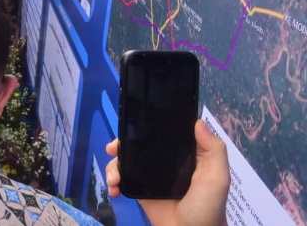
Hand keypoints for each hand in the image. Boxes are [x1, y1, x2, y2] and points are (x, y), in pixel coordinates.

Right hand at [106, 120, 229, 225]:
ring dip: (113, 166)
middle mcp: (165, 162)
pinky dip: (113, 182)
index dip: (145, 126)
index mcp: (184, 155)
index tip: (130, 125)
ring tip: (113, 178)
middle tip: (112, 149)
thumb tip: (198, 122)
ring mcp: (151, 177)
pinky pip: (123, 181)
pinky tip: (113, 188)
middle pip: (137, 145)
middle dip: (121, 144)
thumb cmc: (207, 207)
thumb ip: (214, 150)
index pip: (162, 133)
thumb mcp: (217, 178)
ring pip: (126, 162)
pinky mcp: (141, 192)